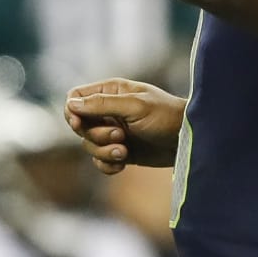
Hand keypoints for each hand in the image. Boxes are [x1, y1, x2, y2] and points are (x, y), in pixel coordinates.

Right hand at [64, 78, 185, 174]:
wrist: (187, 139)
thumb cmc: (166, 115)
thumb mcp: (134, 106)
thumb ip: (102, 104)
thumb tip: (71, 104)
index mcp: (110, 92)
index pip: (75, 97)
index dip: (72, 111)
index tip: (79, 122)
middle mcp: (108, 111)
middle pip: (79, 125)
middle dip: (95, 135)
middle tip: (119, 136)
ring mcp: (113, 132)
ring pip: (89, 145)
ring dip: (104, 152)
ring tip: (125, 152)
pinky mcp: (120, 152)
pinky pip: (100, 161)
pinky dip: (108, 164)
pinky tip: (124, 164)